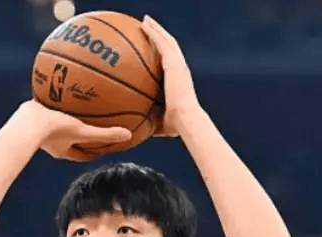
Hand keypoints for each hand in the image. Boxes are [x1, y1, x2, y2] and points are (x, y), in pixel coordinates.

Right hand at [20, 100, 131, 161]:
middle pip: (72, 140)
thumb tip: (128, 136)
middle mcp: (52, 142)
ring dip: (70, 118)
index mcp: (63, 149)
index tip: (105, 149)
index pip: (83, 155)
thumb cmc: (53, 130)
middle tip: (95, 129)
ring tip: (79, 107)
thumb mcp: (83, 131)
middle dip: (83, 136)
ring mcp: (42, 129)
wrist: (26, 122)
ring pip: (61, 124)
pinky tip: (64, 87)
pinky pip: (51, 107)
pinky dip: (58, 101)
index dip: (95, 153)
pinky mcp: (35, 114)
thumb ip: (105, 134)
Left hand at [141, 15, 200, 136]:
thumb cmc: (175, 125)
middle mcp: (180, 69)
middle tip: (147, 27)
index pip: (170, 63)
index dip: (162, 53)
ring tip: (145, 20)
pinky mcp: (174, 63)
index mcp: (178, 81)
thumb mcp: (158, 122)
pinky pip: (162, 43)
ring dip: (156, 29)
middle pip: (169, 47)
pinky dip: (154, 32)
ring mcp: (178, 65)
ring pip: (167, 41)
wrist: (185, 119)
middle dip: (159, 35)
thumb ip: (149, 121)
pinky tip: (144, 25)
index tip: (153, 48)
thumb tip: (136, 129)